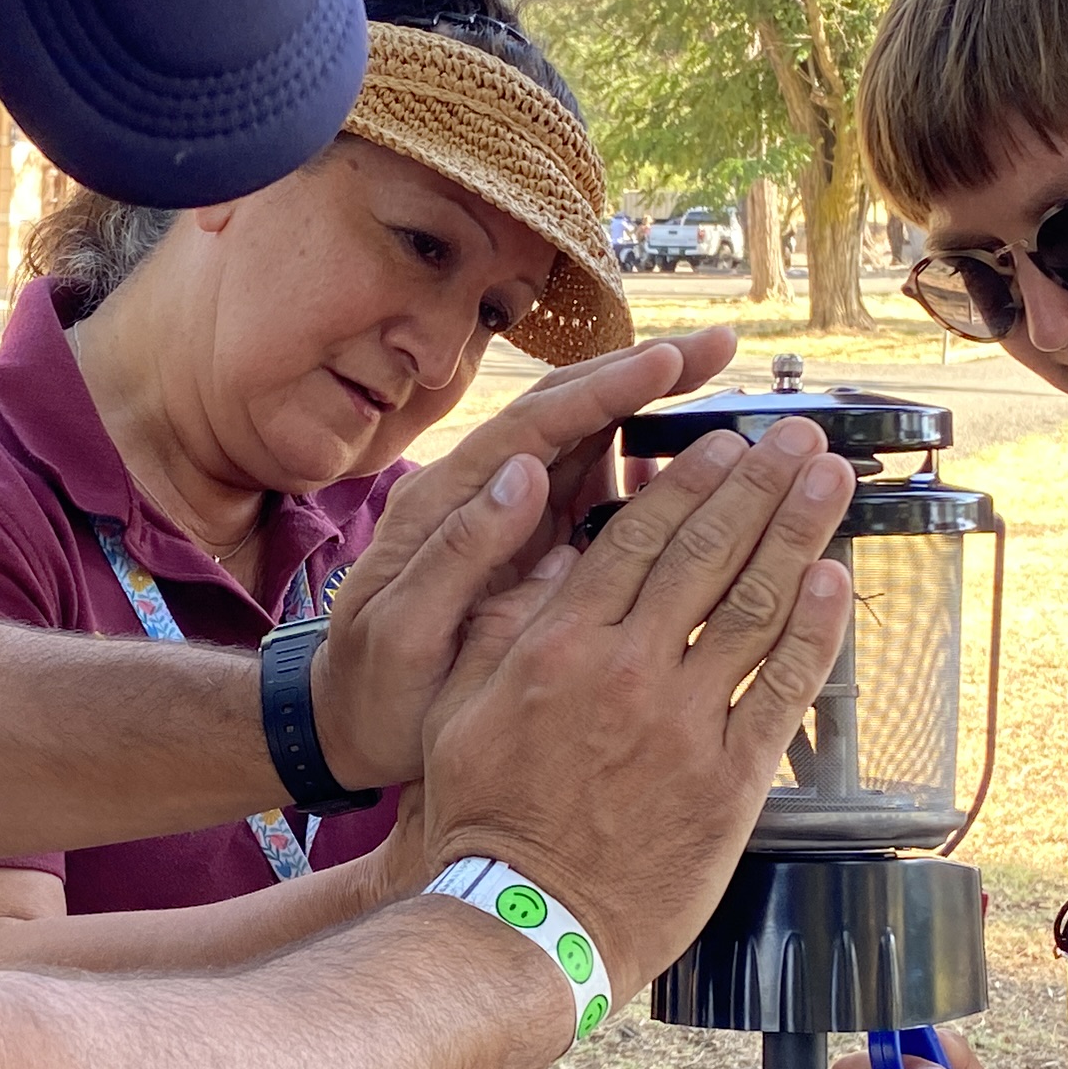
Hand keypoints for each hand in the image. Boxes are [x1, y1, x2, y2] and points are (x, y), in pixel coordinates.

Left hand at [312, 329, 742, 787]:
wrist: (349, 723)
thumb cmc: (374, 687)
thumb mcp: (403, 629)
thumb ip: (457, 552)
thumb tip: (525, 472)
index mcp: (445, 502)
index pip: (532, 426)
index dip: (602, 390)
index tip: (668, 362)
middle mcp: (479, 492)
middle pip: (565, 410)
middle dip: (640, 373)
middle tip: (718, 346)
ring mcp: (508, 514)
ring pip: (586, 439)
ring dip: (650, 405)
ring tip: (718, 377)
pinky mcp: (531, 542)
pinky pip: (594, 486)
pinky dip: (643, 460)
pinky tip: (695, 455)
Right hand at [408, 417, 851, 985]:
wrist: (521, 922)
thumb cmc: (484, 821)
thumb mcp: (460, 709)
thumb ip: (501, 632)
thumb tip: (545, 562)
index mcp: (558, 646)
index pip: (636, 539)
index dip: (688, 482)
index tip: (725, 443)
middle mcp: (625, 671)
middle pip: (706, 554)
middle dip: (759, 485)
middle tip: (800, 437)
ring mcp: (682, 725)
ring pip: (754, 607)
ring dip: (799, 534)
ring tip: (831, 482)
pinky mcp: (727, 781)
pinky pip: (782, 692)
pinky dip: (815, 633)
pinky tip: (837, 582)